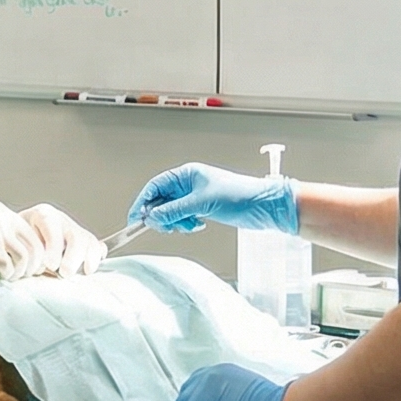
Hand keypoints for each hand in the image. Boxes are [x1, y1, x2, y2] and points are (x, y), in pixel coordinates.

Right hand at [0, 198, 106, 279]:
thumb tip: (15, 258)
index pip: (30, 230)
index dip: (35, 251)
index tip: (30, 266)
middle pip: (34, 244)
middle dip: (34, 264)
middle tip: (25, 277)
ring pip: (26, 255)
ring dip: (22, 271)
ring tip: (11, 278)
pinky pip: (9, 265)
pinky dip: (8, 275)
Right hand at [129, 163, 299, 234]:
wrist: (265, 206)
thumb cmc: (240, 195)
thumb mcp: (202, 203)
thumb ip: (174, 211)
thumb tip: (152, 217)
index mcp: (186, 174)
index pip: (155, 186)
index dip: (143, 202)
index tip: (136, 218)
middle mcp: (188, 184)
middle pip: (161, 200)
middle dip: (160, 215)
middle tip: (163, 226)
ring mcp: (195, 197)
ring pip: (171, 211)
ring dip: (175, 221)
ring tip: (187, 225)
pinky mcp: (203, 208)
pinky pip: (183, 217)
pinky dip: (185, 224)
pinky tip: (197, 225)